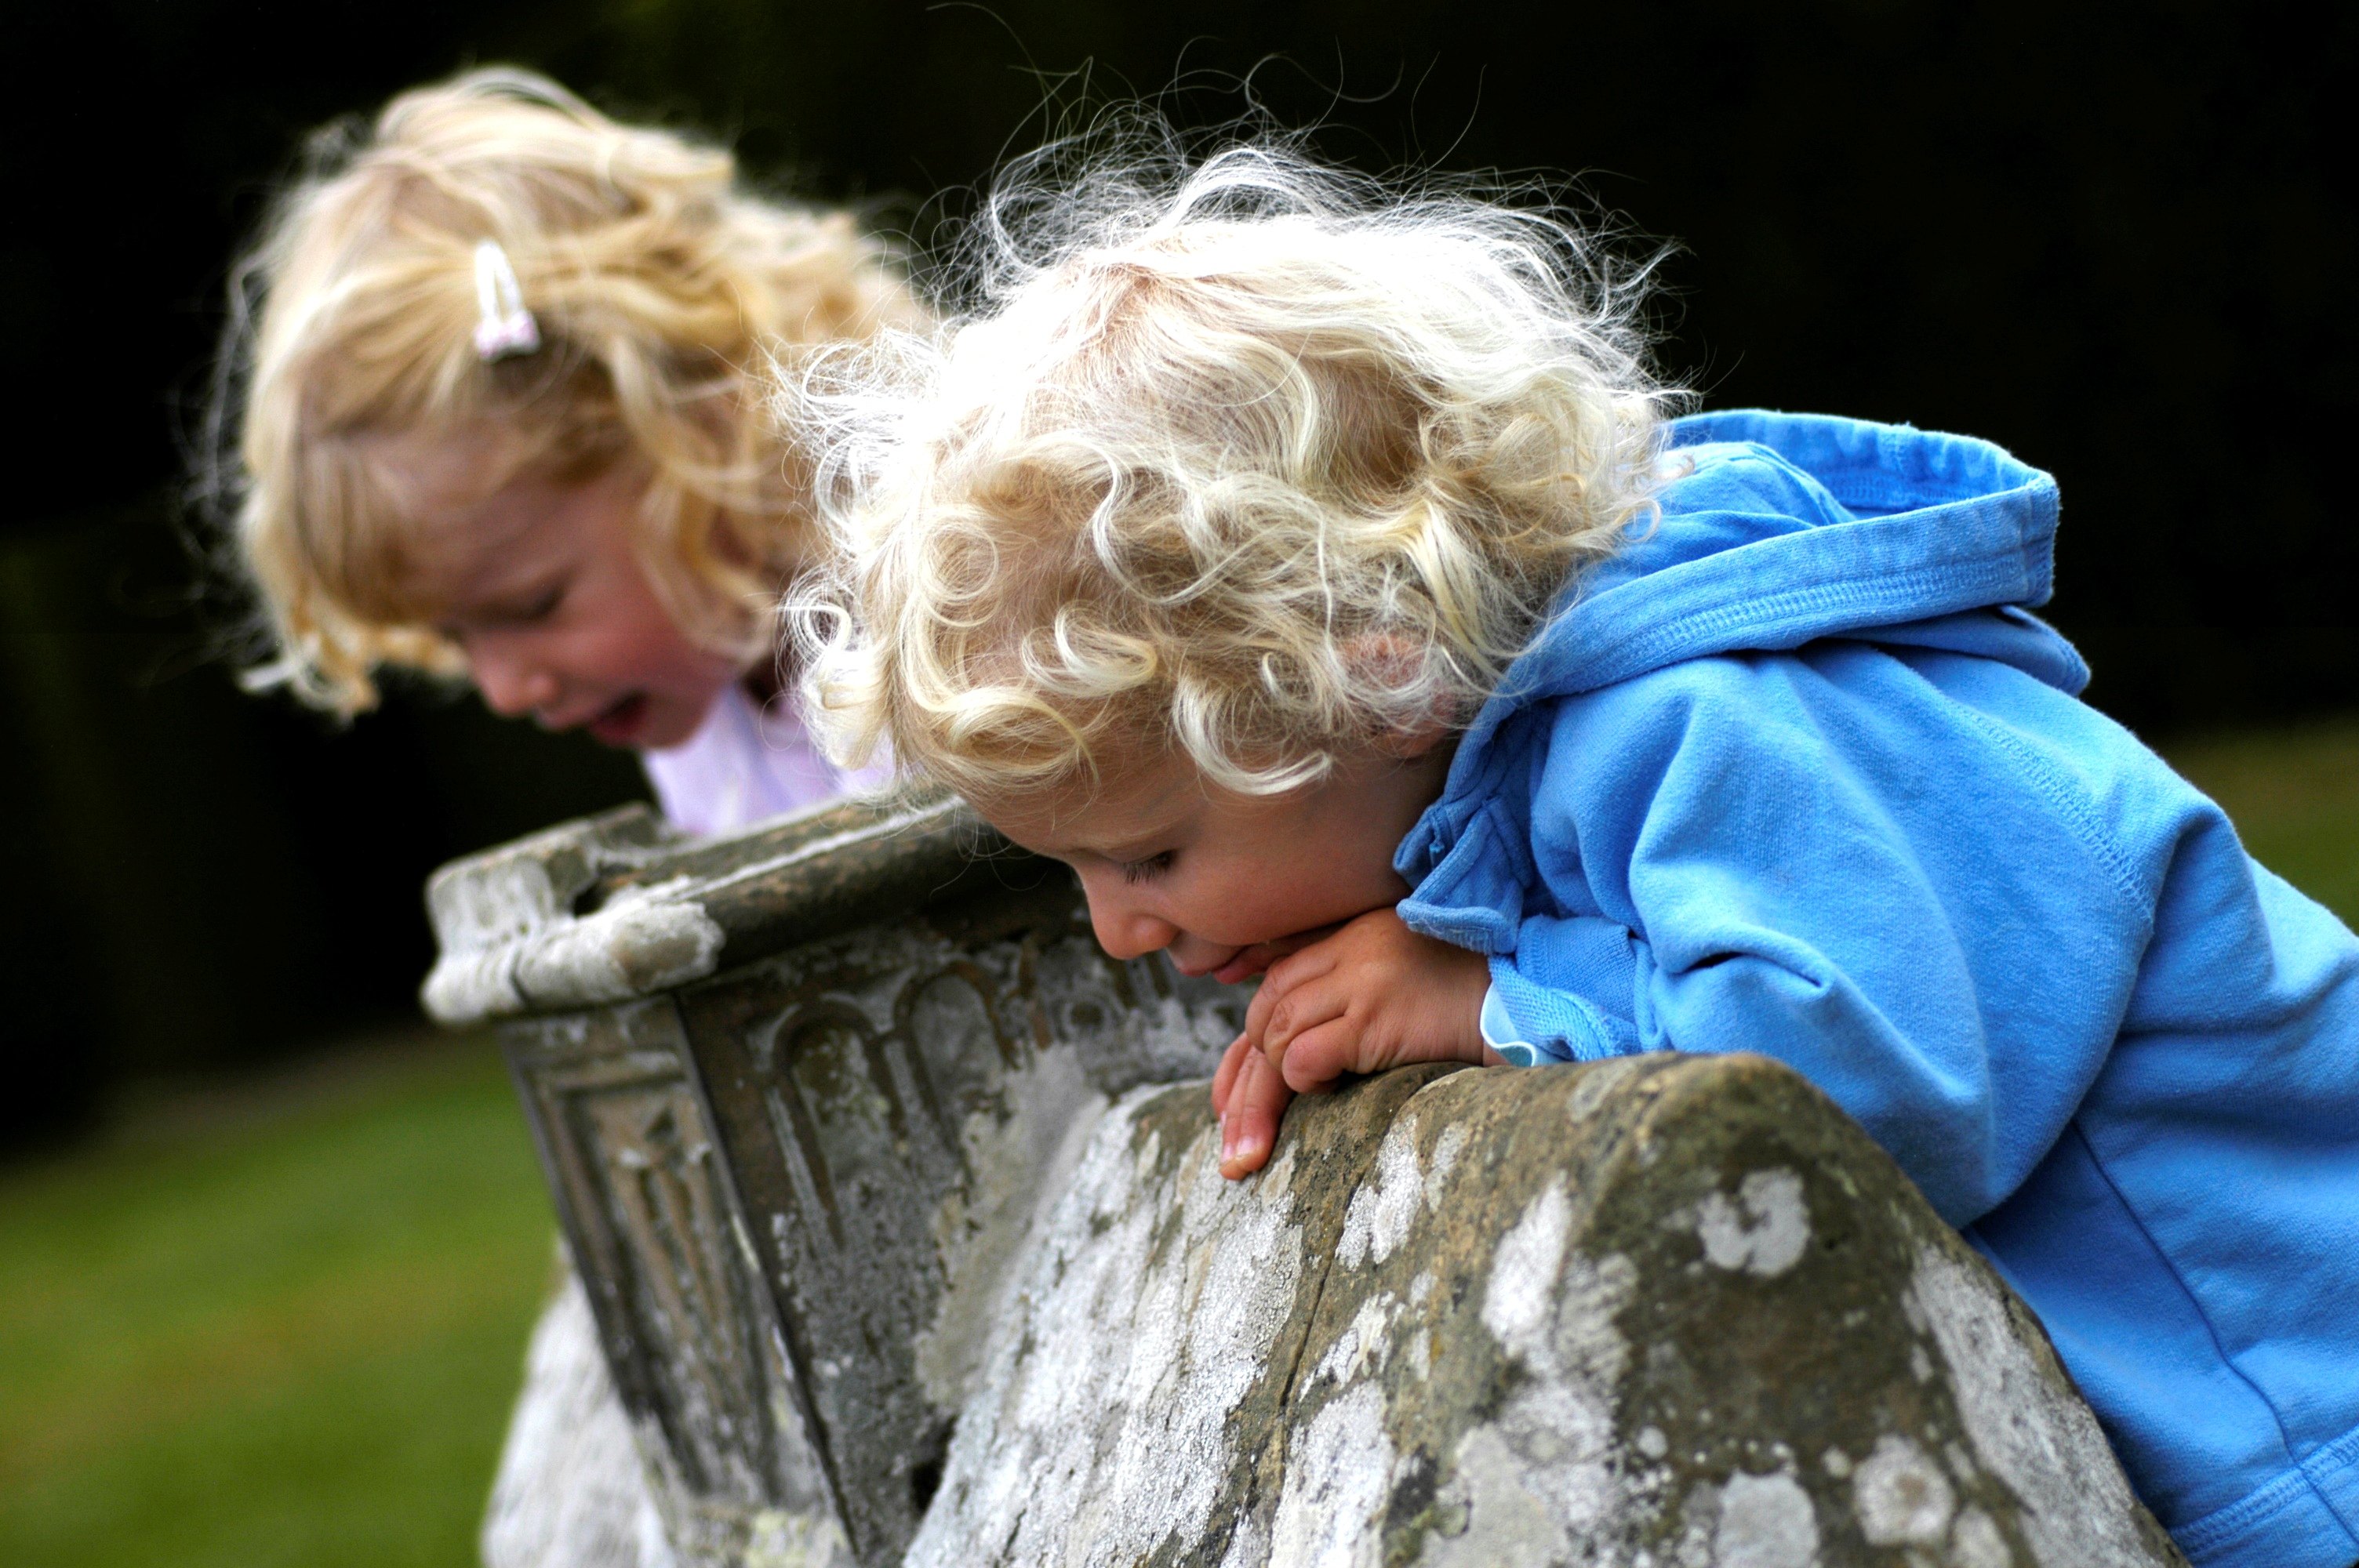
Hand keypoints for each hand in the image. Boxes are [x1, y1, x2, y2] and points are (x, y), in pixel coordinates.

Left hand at [1210, 909, 1491, 1178]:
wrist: (1525, 1004)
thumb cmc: (1468, 1003)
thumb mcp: (1399, 976)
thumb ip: (1345, 983)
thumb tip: (1279, 1030)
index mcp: (1352, 937)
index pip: (1273, 982)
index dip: (1245, 1039)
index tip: (1230, 1090)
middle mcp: (1349, 952)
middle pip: (1266, 1010)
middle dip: (1249, 1073)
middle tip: (1244, 1131)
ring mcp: (1361, 982)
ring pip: (1277, 1034)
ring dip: (1275, 1081)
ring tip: (1291, 1113)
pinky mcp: (1376, 1018)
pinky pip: (1306, 1056)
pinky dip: (1302, 1080)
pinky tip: (1326, 1090)